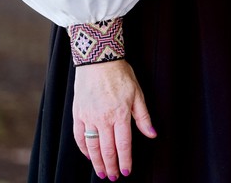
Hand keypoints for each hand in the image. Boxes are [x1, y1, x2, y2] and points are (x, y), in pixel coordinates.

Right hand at [73, 60, 155, 178]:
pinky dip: (84, 149)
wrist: (98, 60)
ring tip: (101, 173)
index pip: (123, 145)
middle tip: (113, 178)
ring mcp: (89, 117)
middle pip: (107, 150)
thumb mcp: (138, 94)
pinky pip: (79, 137)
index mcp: (120, 114)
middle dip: (111, 166)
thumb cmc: (120, 75)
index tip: (126, 172)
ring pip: (92, 147)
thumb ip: (143, 117)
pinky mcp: (78, 114)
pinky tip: (89, 155)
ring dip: (97, 162)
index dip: (125, 161)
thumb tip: (152, 134)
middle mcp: (103, 119)